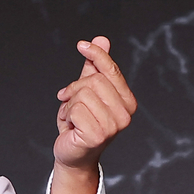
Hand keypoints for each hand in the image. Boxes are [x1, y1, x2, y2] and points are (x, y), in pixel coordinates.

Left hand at [53, 35, 136, 169]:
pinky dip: (66, 116)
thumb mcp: (87, 91)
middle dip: (74, 89)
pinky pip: (75, 109)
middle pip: (94, 81)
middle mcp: (126, 114)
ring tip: (72, 117)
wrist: (73, 154)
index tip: (82, 45)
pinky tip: (71, 127)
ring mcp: (114, 126)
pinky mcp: (98, 134)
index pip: (112, 71)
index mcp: (127, 101)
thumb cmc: (81, 123)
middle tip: (70, 103)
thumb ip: (94, 68)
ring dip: (69, 105)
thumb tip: (101, 39)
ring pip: (82, 94)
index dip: (97, 55)